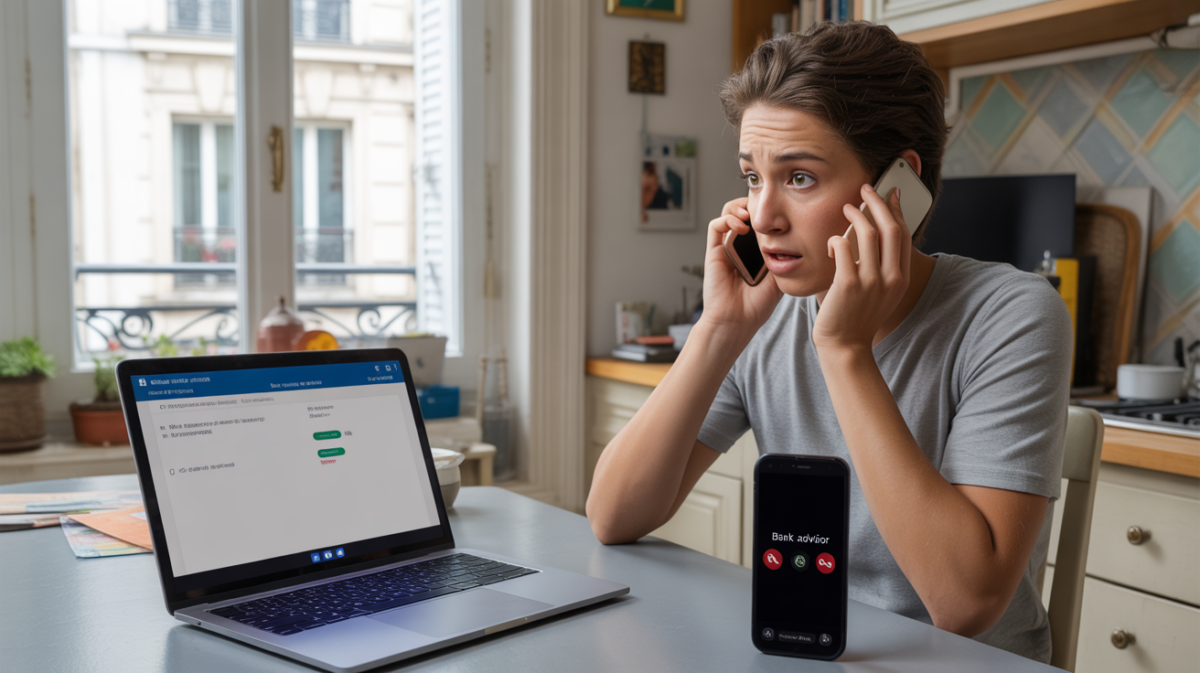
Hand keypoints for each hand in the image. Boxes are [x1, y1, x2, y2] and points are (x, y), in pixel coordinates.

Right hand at [700, 197, 782, 334]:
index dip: (768, 211)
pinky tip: (742, 226)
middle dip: (754, 204)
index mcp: (756, 251)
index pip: (761, 221)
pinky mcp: (713, 251)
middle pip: (744, 212)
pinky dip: (728, 219)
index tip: (781, 210)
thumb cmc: (756, 306)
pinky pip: (716, 226)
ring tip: (750, 214)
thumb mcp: (780, 278)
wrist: (736, 322)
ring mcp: (726, 248)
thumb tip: (792, 233)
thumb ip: (783, 257)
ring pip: (729, 213)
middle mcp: (740, 247)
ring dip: (739, 207)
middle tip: (764, 207)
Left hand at [813, 185, 911, 351]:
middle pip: (891, 227)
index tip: (890, 194)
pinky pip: (842, 246)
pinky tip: (831, 243)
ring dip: (856, 214)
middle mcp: (890, 278)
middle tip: (866, 189)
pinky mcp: (847, 284)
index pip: (904, 235)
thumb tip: (874, 233)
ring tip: (846, 208)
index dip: (897, 210)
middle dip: (879, 202)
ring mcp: (870, 281)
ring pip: (867, 232)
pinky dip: (835, 239)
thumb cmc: (857, 316)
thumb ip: (881, 267)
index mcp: (900, 278)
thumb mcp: (880, 292)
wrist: (845, 346)